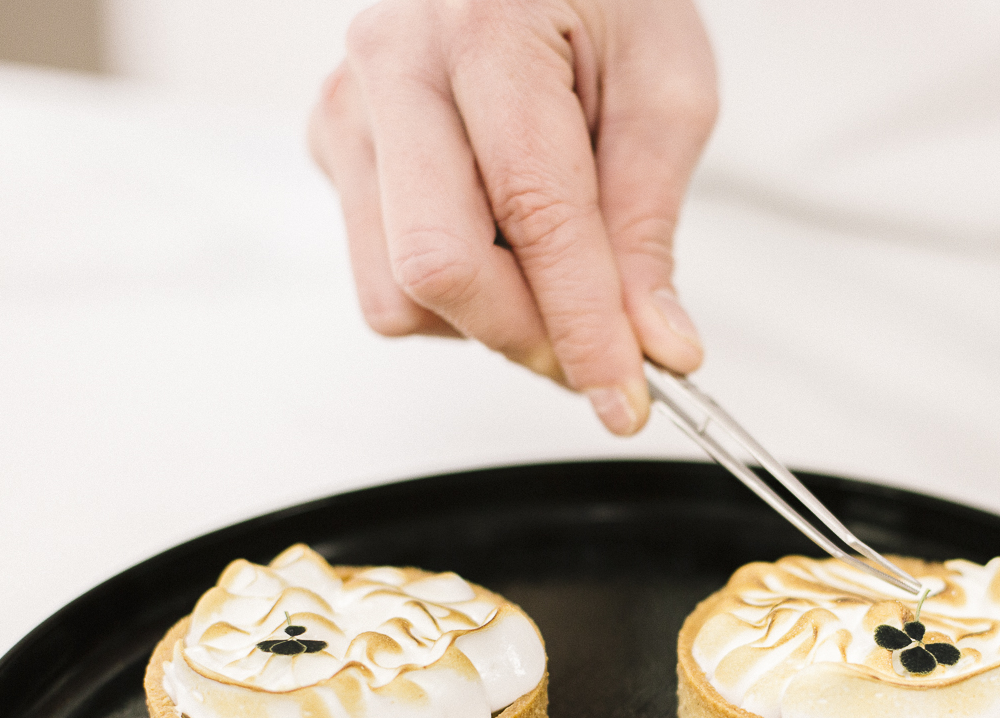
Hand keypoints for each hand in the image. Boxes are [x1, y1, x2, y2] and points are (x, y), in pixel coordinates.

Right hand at [309, 0, 717, 433]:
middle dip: (529, 339)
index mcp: (485, 29)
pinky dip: (453, 292)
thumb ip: (649, 226)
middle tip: (600, 355)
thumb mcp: (666, 92)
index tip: (625, 398)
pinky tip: (496, 234)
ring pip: (400, 296)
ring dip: (488, 318)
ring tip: (549, 261)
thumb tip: (654, 344)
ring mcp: (348, 110)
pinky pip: (384, 279)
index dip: (583, 327)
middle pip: (437, 270)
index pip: (532, 218)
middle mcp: (394, 64)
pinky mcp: (334, 149)